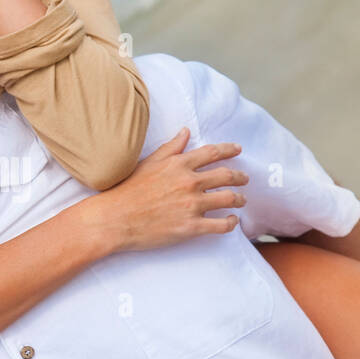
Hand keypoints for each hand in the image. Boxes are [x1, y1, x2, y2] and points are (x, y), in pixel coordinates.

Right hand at [82, 128, 248, 256]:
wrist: (114, 218)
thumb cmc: (127, 190)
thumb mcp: (149, 162)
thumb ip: (171, 148)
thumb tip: (186, 132)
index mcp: (179, 164)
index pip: (212, 152)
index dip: (229, 150)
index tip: (238, 150)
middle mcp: (189, 182)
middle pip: (226, 175)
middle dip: (240, 177)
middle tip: (245, 179)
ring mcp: (192, 205)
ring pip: (229, 199)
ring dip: (239, 199)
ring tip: (241, 200)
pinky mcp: (191, 227)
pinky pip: (221, 225)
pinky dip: (231, 223)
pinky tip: (232, 222)